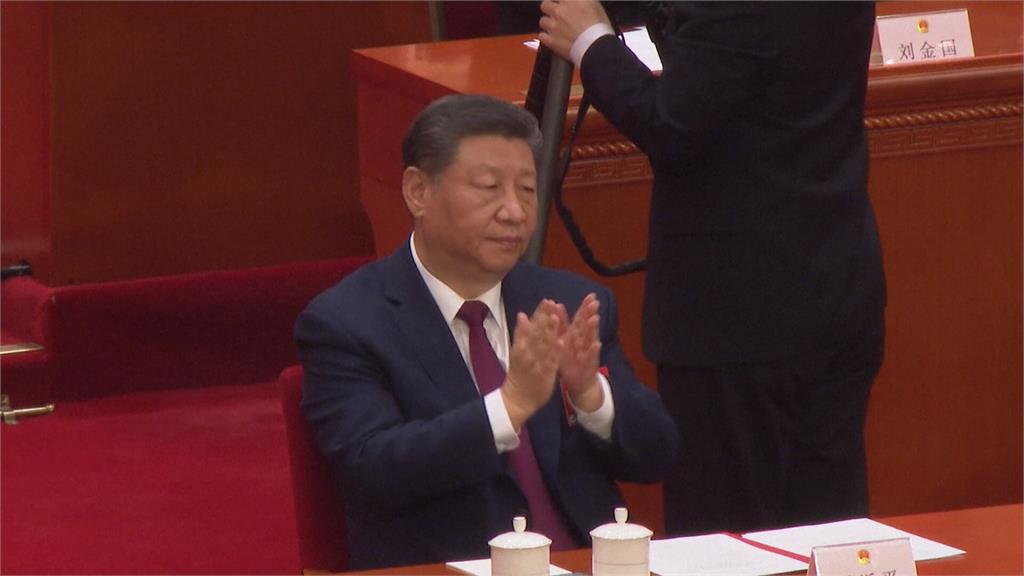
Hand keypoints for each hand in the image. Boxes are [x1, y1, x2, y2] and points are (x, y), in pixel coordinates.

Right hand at [501, 299, 563, 429]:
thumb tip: (524, 316)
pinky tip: (562, 342)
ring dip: (549, 331)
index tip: (546, 301)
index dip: (539, 314)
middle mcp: (528, 354)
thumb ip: (522, 335)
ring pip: (543, 345)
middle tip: (550, 302)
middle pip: (536, 333)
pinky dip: (556, 352)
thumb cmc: (519, 375)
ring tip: (555, 317)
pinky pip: (551, 362)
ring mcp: (536, 364)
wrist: (517, 400)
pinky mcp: (545, 375)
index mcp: (521, 348)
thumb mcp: (518, 353)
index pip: (531, 328)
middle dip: (543, 317)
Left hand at [539, 0, 610, 60]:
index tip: (561, 2)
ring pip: (543, 21)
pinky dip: (546, 37)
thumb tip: (577, 0)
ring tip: (556, 27)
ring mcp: (553, 26)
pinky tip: (554, 38)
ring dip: (548, 23)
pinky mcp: (551, 40)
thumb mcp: (594, 4)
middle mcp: (558, 11)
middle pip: (545, 5)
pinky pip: (542, 36)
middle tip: (557, 13)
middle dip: (550, 8)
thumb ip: (582, 0)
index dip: (558, 0)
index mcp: (570, 0)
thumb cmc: (599, 26)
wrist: (596, 46)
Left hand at [555, 293, 602, 412]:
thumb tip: (556, 305)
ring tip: (595, 318)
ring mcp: (587, 352)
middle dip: (591, 313)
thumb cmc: (570, 359)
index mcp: (576, 335)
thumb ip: (561, 324)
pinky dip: (593, 350)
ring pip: (589, 338)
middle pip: (587, 325)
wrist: (579, 382)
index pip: (581, 318)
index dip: (585, 307)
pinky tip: (597, 344)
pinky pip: (590, 356)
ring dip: (592, 329)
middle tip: (595, 301)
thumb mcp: (563, 341)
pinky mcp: (588, 364)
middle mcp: (583, 341)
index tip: (591, 295)